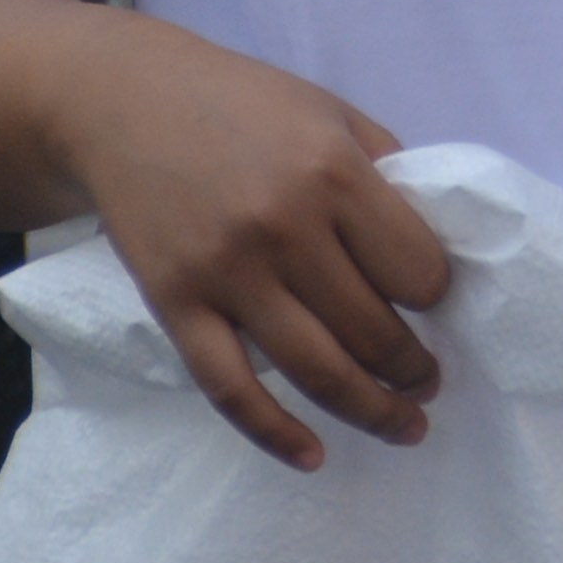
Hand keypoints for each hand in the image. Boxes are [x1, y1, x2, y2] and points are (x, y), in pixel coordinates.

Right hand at [55, 18, 452, 467]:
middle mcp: (283, 228)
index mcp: (335, 174)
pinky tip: (313, 457)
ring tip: (406, 425)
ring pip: (314, 368)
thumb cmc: (244, 106)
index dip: (437, 297)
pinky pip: (229, 387)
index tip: (438, 307)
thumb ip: (388, 175)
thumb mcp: (334, 114)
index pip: (416, 269)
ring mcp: (225, 273)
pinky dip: (274, 432)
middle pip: (372, 328)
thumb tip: (439, 246)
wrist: (122, 105)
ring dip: (370, 410)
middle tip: (431, 382)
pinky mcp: (174, 304)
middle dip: (414, 367)